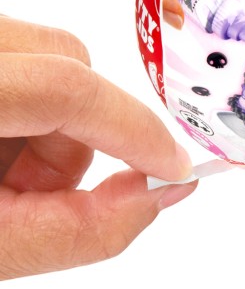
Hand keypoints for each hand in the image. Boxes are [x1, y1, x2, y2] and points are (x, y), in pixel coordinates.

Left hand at [0, 15, 195, 279]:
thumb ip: (82, 229)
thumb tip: (161, 192)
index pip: (67, 88)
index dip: (135, 129)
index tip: (173, 170)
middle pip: (67, 66)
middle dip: (74, 140)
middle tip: (27, 193)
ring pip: (52, 63)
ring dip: (46, 130)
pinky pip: (28, 59)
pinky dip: (26, 111)